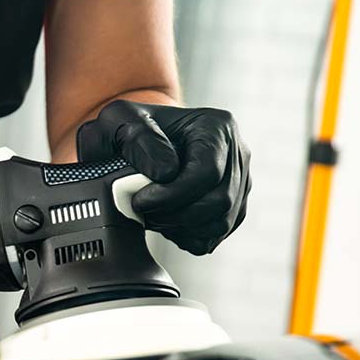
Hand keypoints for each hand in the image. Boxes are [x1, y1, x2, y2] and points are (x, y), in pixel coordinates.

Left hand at [77, 100, 251, 254]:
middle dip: (176, 215)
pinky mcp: (232, 208)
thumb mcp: (121, 121)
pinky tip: (165, 224)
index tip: (140, 200)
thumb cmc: (130, 129)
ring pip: (220, 223)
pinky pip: (215, 237)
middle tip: (144, 212)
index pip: (208, 172)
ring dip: (180, 229)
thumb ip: (138, 140)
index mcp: (217, 127)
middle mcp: (237, 154)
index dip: (172, 194)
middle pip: (220, 201)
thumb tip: (166, 172)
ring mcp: (239, 183)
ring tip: (152, 216)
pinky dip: (187, 238)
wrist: (139, 143)